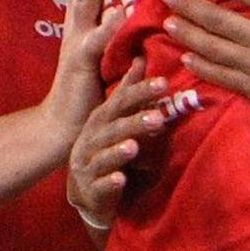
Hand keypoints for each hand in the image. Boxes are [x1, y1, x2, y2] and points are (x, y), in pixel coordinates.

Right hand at [42, 0, 125, 134]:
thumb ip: (113, 25)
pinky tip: (119, 10)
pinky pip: (97, 41)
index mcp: (83, 19)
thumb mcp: (105, 51)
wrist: (65, 128)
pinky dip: (108, 25)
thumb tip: (130, 0)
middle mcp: (77, 23)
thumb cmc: (89, 90)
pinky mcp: (84, 64)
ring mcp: (78, 41)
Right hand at [66, 69, 170, 234]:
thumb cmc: (107, 151)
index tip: (163, 83)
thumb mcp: (117, 120)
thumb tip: (140, 57)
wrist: (86, 192)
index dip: (140, 92)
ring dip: (118, 150)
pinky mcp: (90, 191)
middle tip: (159, 117)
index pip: (121, 102)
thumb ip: (128, 93)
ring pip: (104, 156)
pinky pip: (99, 186)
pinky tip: (121, 179)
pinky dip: (109, 182)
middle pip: (113, 128)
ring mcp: (88, 165)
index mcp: (101, 121)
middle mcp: (92, 140)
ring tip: (133, 146)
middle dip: (135, 121)